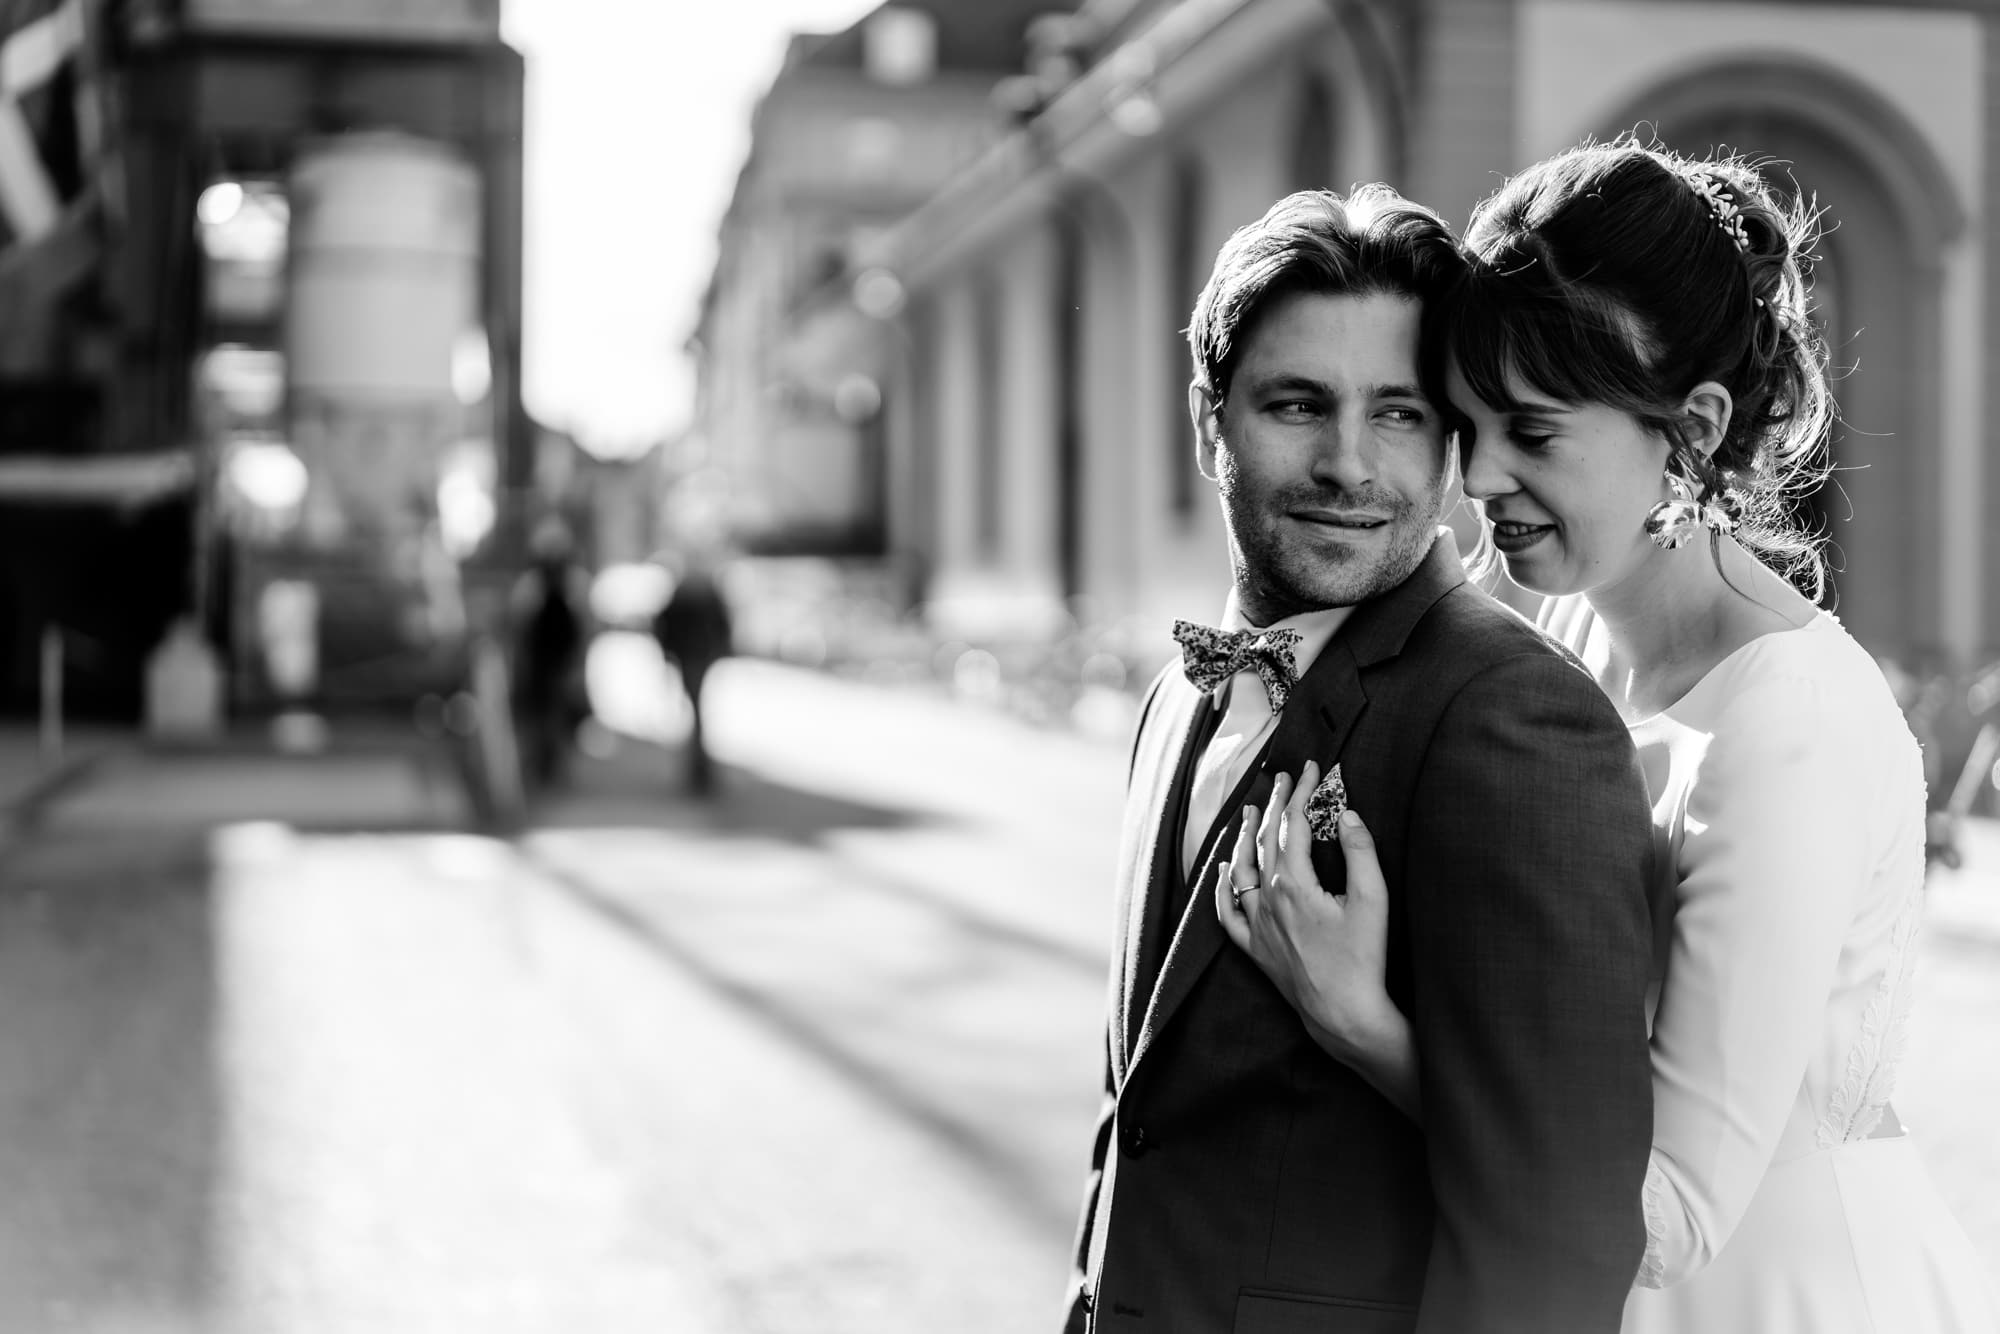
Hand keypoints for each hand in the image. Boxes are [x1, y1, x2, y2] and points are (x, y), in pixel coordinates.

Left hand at [1214, 761, 1403, 1068]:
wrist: (1344, 1013)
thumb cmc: (1363, 959)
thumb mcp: (1373, 901)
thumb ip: (1360, 852)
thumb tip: (1347, 814)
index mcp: (1294, 884)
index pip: (1293, 824)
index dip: (1301, 792)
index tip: (1309, 769)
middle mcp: (1267, 900)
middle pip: (1265, 840)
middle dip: (1276, 804)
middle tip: (1284, 778)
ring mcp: (1257, 924)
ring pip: (1240, 870)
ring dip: (1244, 836)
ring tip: (1250, 811)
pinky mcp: (1255, 948)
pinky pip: (1227, 912)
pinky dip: (1222, 887)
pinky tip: (1223, 871)